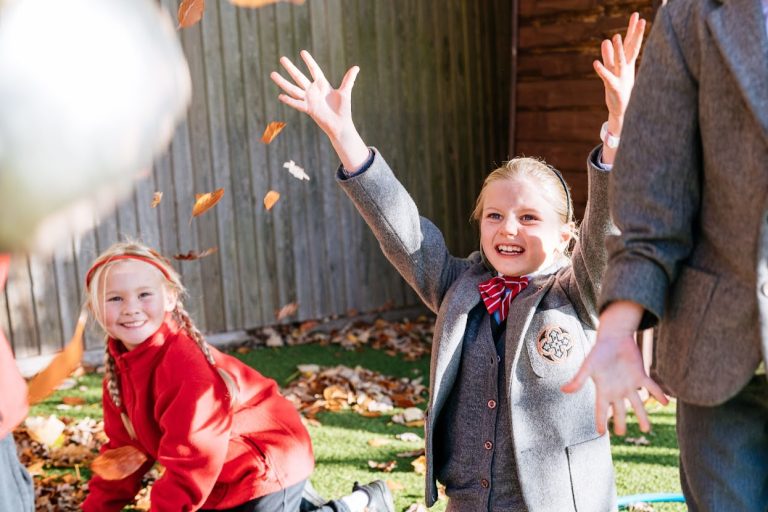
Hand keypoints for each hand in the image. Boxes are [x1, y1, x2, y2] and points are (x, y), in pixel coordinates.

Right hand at [271, 50, 368, 170]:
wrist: (341, 124)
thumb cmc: (343, 109)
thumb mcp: (345, 92)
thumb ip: (348, 80)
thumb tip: (356, 67)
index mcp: (322, 85)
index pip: (314, 70)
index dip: (309, 61)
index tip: (302, 52)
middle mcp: (313, 91)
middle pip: (299, 77)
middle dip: (291, 68)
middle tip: (282, 58)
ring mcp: (309, 100)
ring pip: (293, 89)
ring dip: (283, 82)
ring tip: (272, 74)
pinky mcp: (309, 109)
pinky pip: (297, 103)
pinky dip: (289, 100)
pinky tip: (280, 96)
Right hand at [562, 301, 667, 434]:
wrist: (614, 336)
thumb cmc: (599, 351)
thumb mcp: (588, 366)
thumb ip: (578, 380)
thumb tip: (563, 390)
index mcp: (604, 390)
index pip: (601, 410)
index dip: (600, 421)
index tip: (600, 433)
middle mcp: (617, 390)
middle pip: (619, 410)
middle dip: (620, 422)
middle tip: (622, 433)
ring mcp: (630, 384)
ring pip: (637, 404)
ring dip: (642, 416)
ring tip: (646, 429)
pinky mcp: (641, 375)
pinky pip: (652, 388)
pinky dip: (659, 395)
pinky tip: (666, 403)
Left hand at [594, 12, 645, 129]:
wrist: (621, 109)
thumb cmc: (618, 87)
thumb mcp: (613, 69)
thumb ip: (608, 55)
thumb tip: (605, 40)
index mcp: (628, 63)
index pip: (632, 43)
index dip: (634, 30)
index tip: (637, 15)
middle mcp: (626, 68)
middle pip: (632, 48)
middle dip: (635, 34)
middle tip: (639, 19)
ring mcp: (621, 77)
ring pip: (620, 61)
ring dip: (618, 49)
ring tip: (614, 37)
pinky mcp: (613, 87)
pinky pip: (607, 77)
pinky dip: (601, 70)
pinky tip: (595, 63)